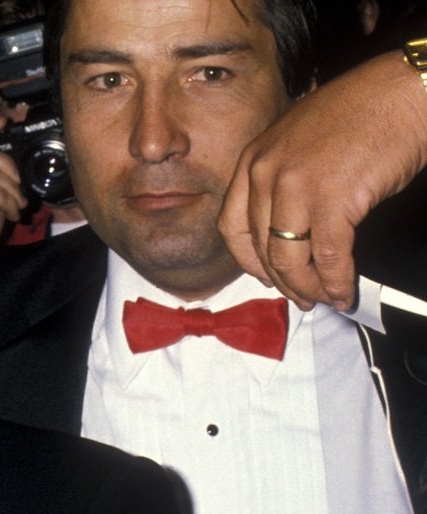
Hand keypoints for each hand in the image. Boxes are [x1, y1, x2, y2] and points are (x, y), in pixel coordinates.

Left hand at [219, 51, 426, 309]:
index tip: (263, 276)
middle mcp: (266, 173)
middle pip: (260, 249)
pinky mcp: (333, 201)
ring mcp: (296, 188)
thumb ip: (283, 179)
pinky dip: (336, 282)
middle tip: (300, 296)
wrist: (404, 90)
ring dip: (307, 287)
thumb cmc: (364, 110)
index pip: (232, 226)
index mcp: (254, 159)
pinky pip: (327, 257)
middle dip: (282, 281)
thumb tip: (288, 226)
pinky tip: (343, 291)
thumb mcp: (299, 140)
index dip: (248, 260)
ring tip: (323, 298)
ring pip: (289, 259)